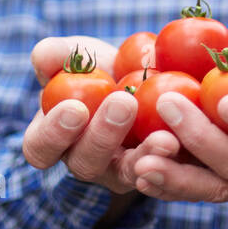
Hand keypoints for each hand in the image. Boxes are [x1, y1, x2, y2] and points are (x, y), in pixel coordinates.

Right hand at [22, 35, 180, 193]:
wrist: (137, 75)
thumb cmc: (94, 67)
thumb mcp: (74, 55)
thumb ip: (56, 55)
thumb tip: (45, 55)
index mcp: (52, 138)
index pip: (40, 148)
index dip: (54, 134)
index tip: (75, 108)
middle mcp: (83, 161)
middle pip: (85, 163)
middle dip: (104, 136)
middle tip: (124, 103)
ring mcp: (119, 171)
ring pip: (128, 174)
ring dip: (146, 155)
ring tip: (165, 137)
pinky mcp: (155, 169)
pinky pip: (164, 172)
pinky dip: (175, 159)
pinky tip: (186, 140)